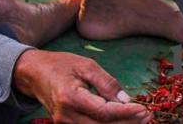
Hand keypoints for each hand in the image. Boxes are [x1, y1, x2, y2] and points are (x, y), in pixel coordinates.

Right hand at [13, 49, 151, 123]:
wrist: (34, 74)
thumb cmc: (61, 65)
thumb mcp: (85, 65)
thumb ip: (106, 82)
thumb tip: (126, 99)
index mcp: (70, 97)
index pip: (103, 112)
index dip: (126, 113)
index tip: (143, 108)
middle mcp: (65, 116)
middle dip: (128, 123)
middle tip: (148, 116)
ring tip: (141, 120)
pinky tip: (124, 121)